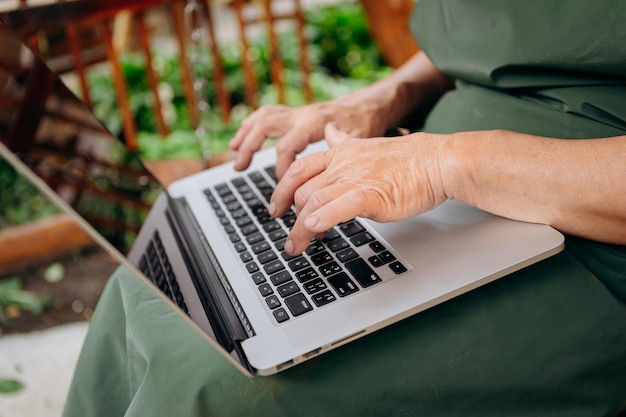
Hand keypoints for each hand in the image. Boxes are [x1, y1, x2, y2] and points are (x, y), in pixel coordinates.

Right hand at [229, 96, 393, 178]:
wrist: (370, 105)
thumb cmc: (365, 124)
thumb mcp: (358, 143)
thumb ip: (340, 162)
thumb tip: (329, 193)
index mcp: (314, 123)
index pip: (287, 147)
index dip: (281, 171)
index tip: (284, 191)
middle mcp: (302, 115)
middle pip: (266, 127)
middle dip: (250, 148)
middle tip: (240, 168)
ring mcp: (297, 113)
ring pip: (263, 118)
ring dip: (246, 134)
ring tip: (234, 152)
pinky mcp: (296, 114)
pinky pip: (268, 114)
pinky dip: (252, 124)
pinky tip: (242, 136)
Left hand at [270, 123, 448, 254]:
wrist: (437, 161)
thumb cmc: (409, 159)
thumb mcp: (368, 144)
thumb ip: (344, 143)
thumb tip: (331, 132)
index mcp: (340, 152)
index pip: (299, 169)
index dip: (281, 190)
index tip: (276, 208)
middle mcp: (343, 164)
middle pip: (302, 190)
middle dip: (289, 216)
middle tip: (290, 237)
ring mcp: (356, 178)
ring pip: (313, 201)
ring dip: (299, 229)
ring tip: (296, 246)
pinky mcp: (372, 195)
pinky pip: (339, 206)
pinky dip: (321, 219)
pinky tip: (313, 231)